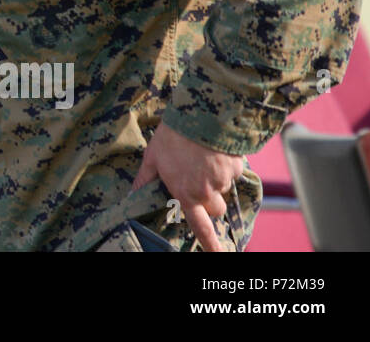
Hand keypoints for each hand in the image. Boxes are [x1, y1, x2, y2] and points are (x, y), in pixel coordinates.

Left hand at [132, 120, 244, 251]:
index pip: (200, 227)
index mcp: (186, 194)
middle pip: (216, 209)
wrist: (199, 115)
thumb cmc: (171, 136)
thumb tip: (132, 195)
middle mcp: (207, 192)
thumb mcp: (152, 157)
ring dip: (217, 181)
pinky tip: (214, 150)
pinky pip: (233, 172)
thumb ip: (145, 180)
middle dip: (210, 200)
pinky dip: (226, 165)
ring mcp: (224, 180)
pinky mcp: (237, 167)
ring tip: (203, 158)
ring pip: (224, 189)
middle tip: (198, 180)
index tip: (218, 255)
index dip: (210, 244)